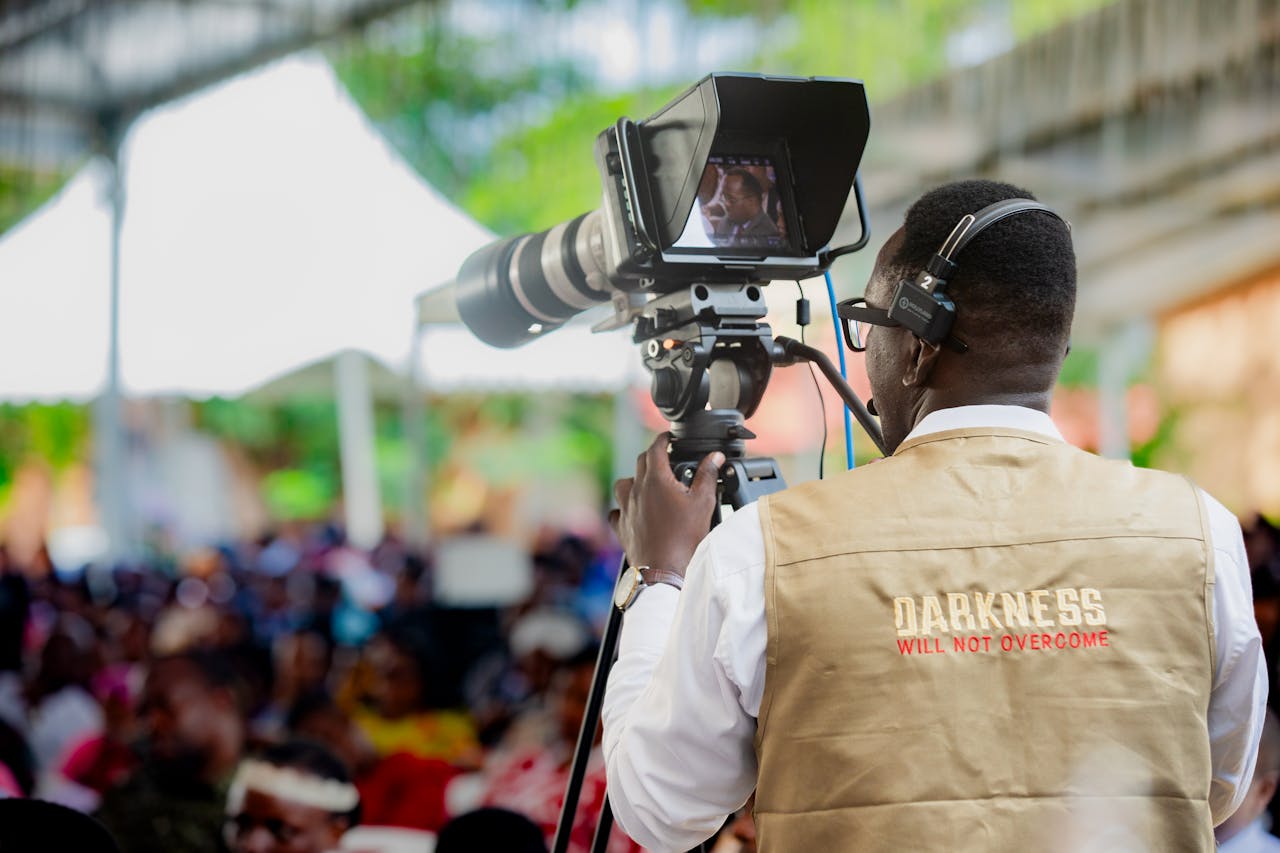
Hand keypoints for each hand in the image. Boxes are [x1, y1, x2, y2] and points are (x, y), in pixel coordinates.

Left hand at [609, 433, 723, 578]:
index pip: (655, 448)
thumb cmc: (684, 538)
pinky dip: (623, 507)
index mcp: (656, 480)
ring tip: (648, 486)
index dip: (663, 439)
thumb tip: (715, 457)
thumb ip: (707, 475)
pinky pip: (616, 510)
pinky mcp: (622, 527)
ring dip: (635, 480)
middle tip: (666, 460)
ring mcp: (626, 509)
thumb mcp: (704, 502)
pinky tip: (633, 511)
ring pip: (624, 484)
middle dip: (653, 456)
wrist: (664, 570)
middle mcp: (637, 490)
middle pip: (640, 462)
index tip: (669, 437)